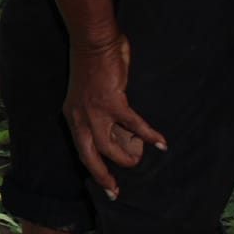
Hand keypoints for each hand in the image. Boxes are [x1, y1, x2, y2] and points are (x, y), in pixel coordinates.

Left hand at [62, 34, 165, 198]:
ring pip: (109, 148)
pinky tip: (161, 142)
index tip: (107, 186)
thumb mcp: (91, 97)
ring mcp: (94, 111)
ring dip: (128, 156)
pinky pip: (133, 125)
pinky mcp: (112, 101)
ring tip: (141, 156)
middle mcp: (79, 117)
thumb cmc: (95, 66)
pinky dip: (149, 135)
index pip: (81, 150)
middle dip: (104, 176)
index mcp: (72, 116)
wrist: (93, 41)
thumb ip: (104, 117)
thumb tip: (126, 138)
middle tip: (117, 191)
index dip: (94, 170)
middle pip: (90, 157)